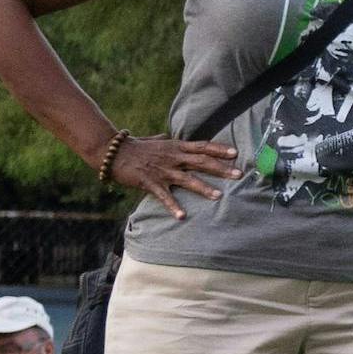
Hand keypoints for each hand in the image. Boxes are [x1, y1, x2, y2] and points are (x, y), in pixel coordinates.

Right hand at [108, 134, 240, 222]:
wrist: (113, 152)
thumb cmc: (137, 147)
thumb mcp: (157, 141)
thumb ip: (168, 141)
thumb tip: (170, 137)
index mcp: (176, 147)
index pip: (202, 146)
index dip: (219, 149)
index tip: (236, 153)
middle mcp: (173, 158)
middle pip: (201, 162)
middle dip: (221, 169)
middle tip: (239, 175)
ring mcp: (162, 171)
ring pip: (187, 179)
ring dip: (203, 188)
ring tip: (218, 196)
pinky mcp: (150, 182)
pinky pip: (164, 196)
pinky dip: (173, 206)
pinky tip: (182, 216)